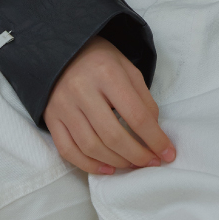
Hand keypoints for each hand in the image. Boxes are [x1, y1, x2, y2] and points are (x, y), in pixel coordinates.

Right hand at [43, 36, 176, 174]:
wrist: (63, 50)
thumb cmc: (101, 62)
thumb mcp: (128, 70)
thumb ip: (144, 100)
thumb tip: (153, 135)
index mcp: (106, 74)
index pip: (136, 116)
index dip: (155, 139)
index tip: (167, 153)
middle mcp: (81, 90)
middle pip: (113, 136)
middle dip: (137, 155)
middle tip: (150, 162)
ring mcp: (63, 106)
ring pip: (91, 147)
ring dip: (116, 163)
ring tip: (132, 165)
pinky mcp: (51, 118)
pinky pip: (68, 151)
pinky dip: (89, 166)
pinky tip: (107, 169)